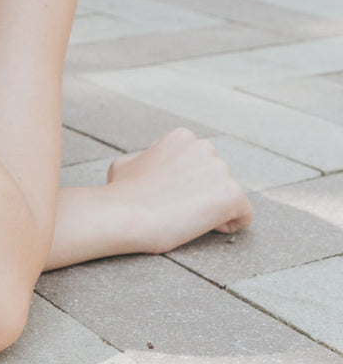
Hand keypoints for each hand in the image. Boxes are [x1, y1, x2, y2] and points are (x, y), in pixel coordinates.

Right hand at [106, 128, 252, 252]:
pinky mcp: (233, 194)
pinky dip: (226, 225)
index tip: (165, 194)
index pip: (198, 164)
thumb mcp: (127, 163)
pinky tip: (201, 225)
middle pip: (216, 179)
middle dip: (201, 194)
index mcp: (182, 138)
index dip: (183, 184)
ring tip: (184, 217)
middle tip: (174, 208)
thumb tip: (153, 158)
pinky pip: (242, 216)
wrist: (125, 214)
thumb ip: (149, 158)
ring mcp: (221, 170)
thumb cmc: (121, 193)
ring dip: (211, 210)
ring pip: (228, 197)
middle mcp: (205, 147)